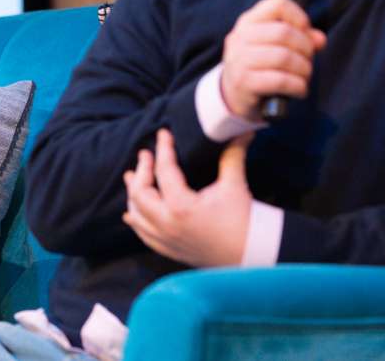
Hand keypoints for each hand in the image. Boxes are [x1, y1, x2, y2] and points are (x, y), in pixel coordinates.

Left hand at [122, 129, 252, 266]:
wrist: (253, 254)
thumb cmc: (245, 220)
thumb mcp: (235, 185)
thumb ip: (232, 156)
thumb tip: (242, 131)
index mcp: (181, 206)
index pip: (164, 170)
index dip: (163, 149)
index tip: (163, 134)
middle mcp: (167, 224)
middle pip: (139, 194)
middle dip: (141, 172)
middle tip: (145, 155)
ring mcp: (167, 240)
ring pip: (137, 216)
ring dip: (132, 196)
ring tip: (131, 177)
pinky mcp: (171, 250)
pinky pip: (144, 236)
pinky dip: (137, 221)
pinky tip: (131, 215)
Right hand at [220, 0, 325, 119]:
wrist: (233, 94)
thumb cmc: (260, 65)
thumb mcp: (275, 46)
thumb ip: (300, 38)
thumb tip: (320, 40)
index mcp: (248, 21)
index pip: (278, 4)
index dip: (299, 17)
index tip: (305, 33)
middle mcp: (240, 37)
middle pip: (284, 32)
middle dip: (305, 48)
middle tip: (308, 60)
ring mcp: (239, 59)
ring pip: (283, 57)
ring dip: (303, 69)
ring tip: (304, 76)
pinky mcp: (243, 82)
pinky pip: (280, 81)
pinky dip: (297, 86)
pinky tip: (299, 90)